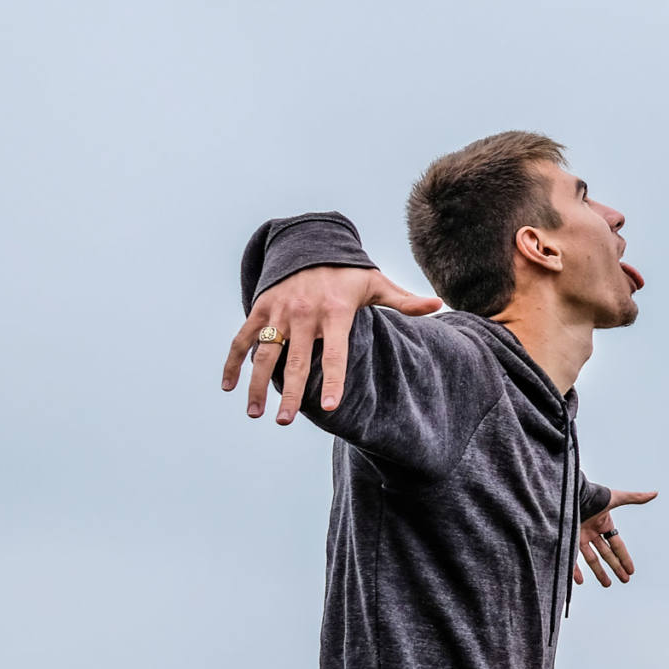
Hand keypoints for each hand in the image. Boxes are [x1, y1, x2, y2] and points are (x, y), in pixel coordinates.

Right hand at [224, 267, 441, 424]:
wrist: (311, 245)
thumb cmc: (349, 273)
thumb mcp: (376, 283)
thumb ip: (404, 300)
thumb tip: (439, 304)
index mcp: (336, 313)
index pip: (335, 354)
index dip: (331, 380)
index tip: (328, 407)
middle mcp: (305, 314)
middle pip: (296, 362)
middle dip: (289, 395)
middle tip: (284, 423)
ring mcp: (279, 312)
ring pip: (264, 354)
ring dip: (257, 385)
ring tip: (255, 413)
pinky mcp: (260, 309)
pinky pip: (242, 338)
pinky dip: (233, 361)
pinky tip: (229, 386)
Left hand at [574, 489, 658, 585]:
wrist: (571, 494)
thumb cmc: (594, 494)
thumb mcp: (616, 498)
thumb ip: (635, 497)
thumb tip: (655, 493)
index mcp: (604, 524)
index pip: (617, 545)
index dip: (625, 557)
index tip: (631, 570)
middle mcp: (592, 533)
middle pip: (607, 554)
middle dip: (616, 567)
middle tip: (625, 580)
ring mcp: (579, 537)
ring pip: (591, 559)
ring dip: (599, 572)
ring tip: (608, 584)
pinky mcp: (566, 540)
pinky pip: (571, 559)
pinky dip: (574, 571)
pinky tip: (579, 581)